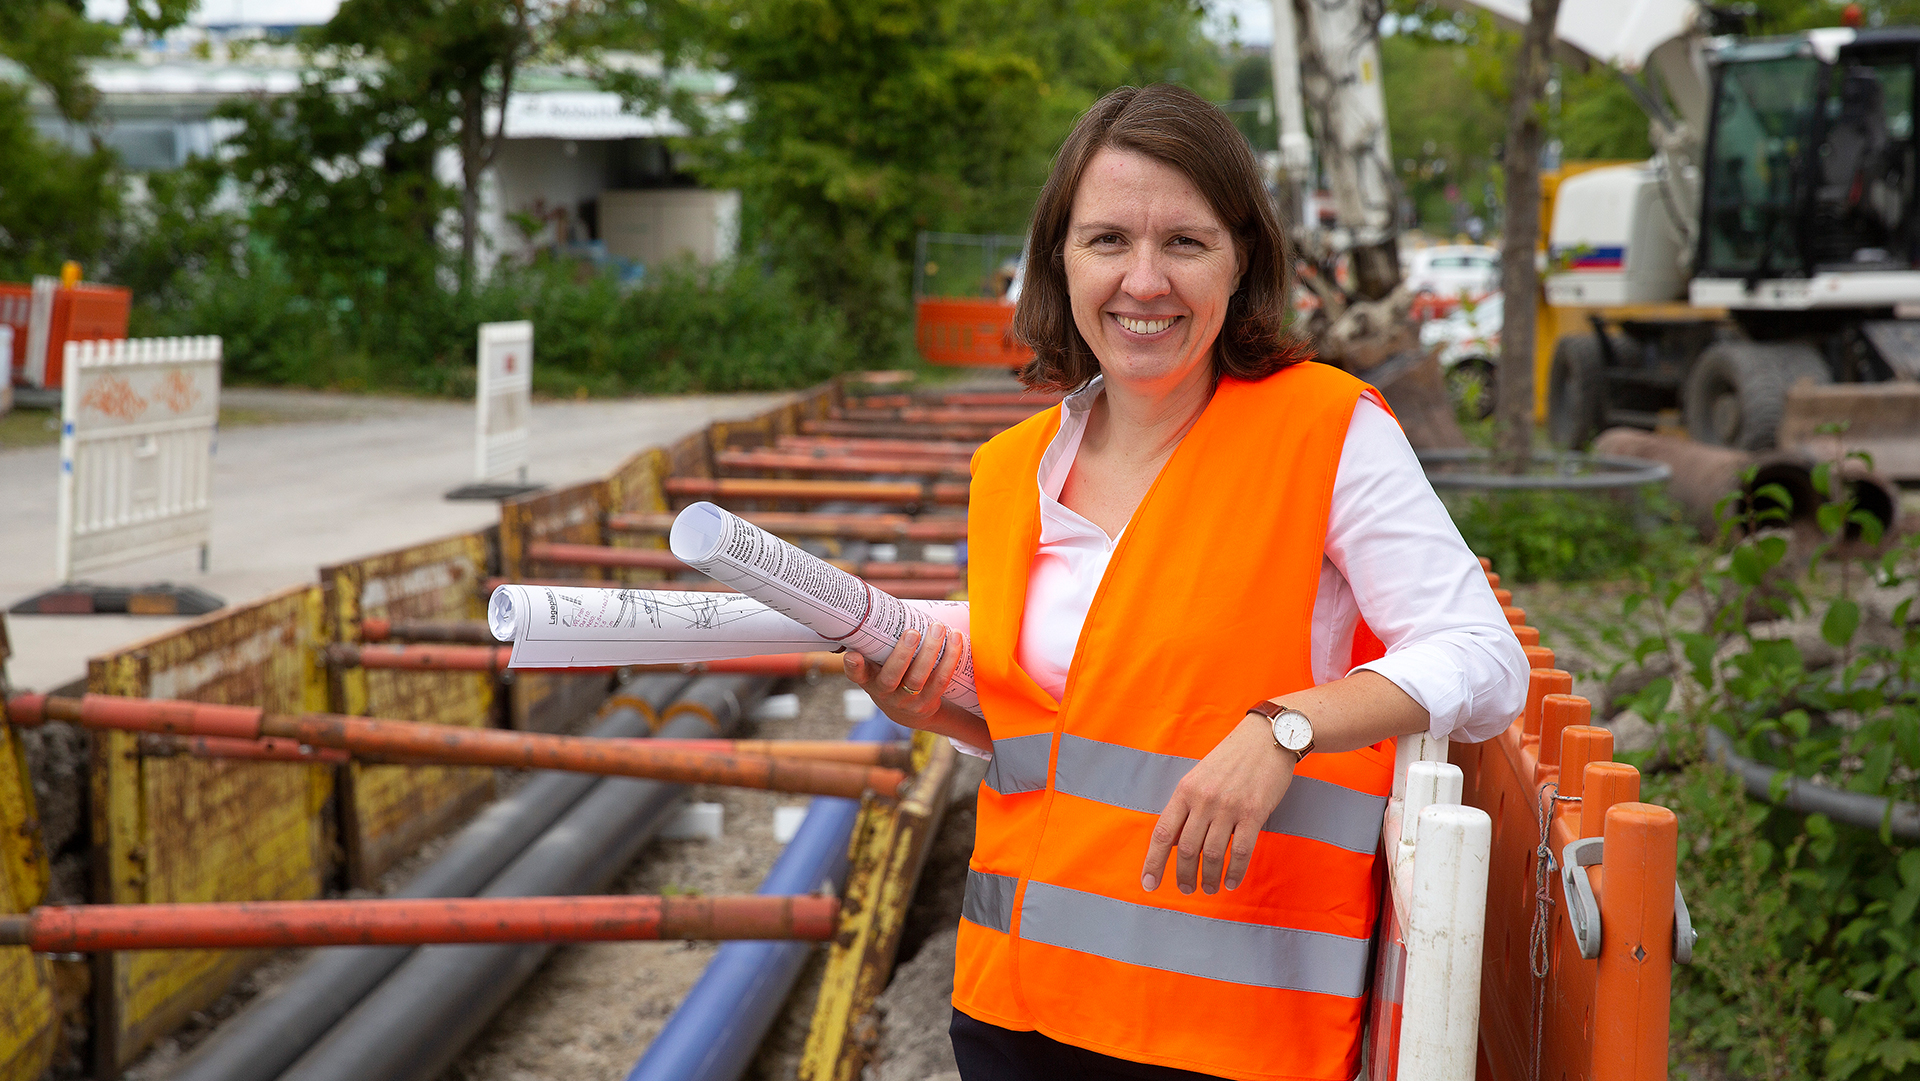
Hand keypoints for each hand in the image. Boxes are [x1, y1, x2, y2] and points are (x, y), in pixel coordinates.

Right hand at [843, 625, 965, 729]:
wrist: (907, 711)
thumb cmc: (890, 674)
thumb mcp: (877, 664)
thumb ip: (877, 642)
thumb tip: (885, 603)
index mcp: (869, 679)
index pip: (857, 675)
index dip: (854, 667)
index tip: (854, 656)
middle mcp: (885, 693)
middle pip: (892, 676)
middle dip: (903, 654)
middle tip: (913, 632)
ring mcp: (907, 700)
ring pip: (919, 678)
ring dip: (931, 651)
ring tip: (938, 628)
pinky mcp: (928, 702)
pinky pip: (941, 680)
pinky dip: (950, 659)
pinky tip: (955, 639)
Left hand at [1140, 714, 1293, 894]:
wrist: (1267, 738)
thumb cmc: (1231, 759)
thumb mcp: (1199, 777)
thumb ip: (1186, 807)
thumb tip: (1173, 844)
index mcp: (1185, 790)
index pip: (1162, 833)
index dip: (1153, 863)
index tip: (1148, 884)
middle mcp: (1203, 800)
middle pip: (1186, 848)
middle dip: (1184, 875)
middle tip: (1187, 890)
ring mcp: (1229, 807)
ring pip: (1213, 853)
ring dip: (1209, 877)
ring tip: (1210, 888)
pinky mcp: (1254, 812)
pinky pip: (1241, 850)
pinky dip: (1234, 871)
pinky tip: (1231, 881)